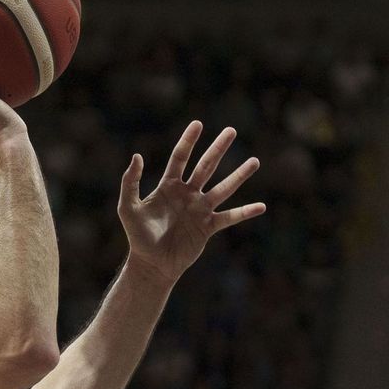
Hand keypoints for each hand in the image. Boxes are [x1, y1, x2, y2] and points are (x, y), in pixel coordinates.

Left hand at [118, 120, 263, 285]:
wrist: (151, 264)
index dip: (188, 141)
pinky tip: (261, 206)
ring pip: (223, 189)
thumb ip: (130, 182)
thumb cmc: (137, 237)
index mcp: (169, 186)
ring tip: (254, 161)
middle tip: (231, 130)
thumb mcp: (128, 208)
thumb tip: (138, 155)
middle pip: (206, 167)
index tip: (198, 124)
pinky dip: (245, 212)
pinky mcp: (208, 227)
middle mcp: (187, 194)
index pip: (180, 158)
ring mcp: (199, 210)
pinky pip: (229, 217)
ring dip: (238, 175)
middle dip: (218, 149)